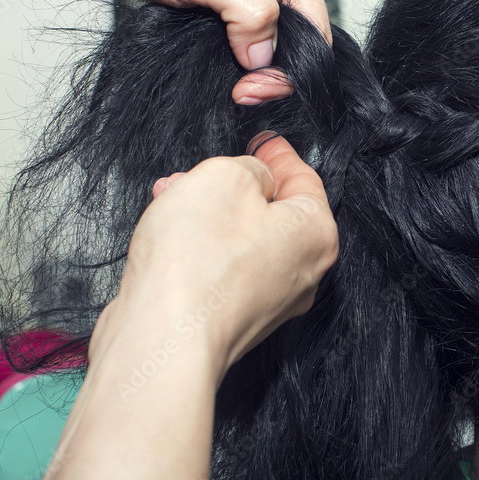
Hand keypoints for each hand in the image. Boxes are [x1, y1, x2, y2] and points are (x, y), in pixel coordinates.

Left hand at [72, 0, 329, 101]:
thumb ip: (247, 12)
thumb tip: (264, 56)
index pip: (313, 22)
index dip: (291, 60)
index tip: (255, 85)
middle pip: (294, 40)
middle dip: (269, 70)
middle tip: (241, 92)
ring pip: (267, 47)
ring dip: (249, 70)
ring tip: (228, 85)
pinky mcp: (226, 7)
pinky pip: (242, 44)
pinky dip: (232, 63)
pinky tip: (218, 72)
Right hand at [90, 134, 337, 378]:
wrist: (161, 338)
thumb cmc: (197, 262)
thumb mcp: (226, 177)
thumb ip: (250, 167)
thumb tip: (253, 180)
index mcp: (317, 234)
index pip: (305, 179)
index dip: (279, 154)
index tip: (265, 140)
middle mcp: (303, 273)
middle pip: (275, 212)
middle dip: (236, 185)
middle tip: (206, 169)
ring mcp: (270, 302)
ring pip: (245, 240)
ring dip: (211, 214)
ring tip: (174, 195)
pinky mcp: (234, 320)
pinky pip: (224, 269)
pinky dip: (202, 246)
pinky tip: (171, 233)